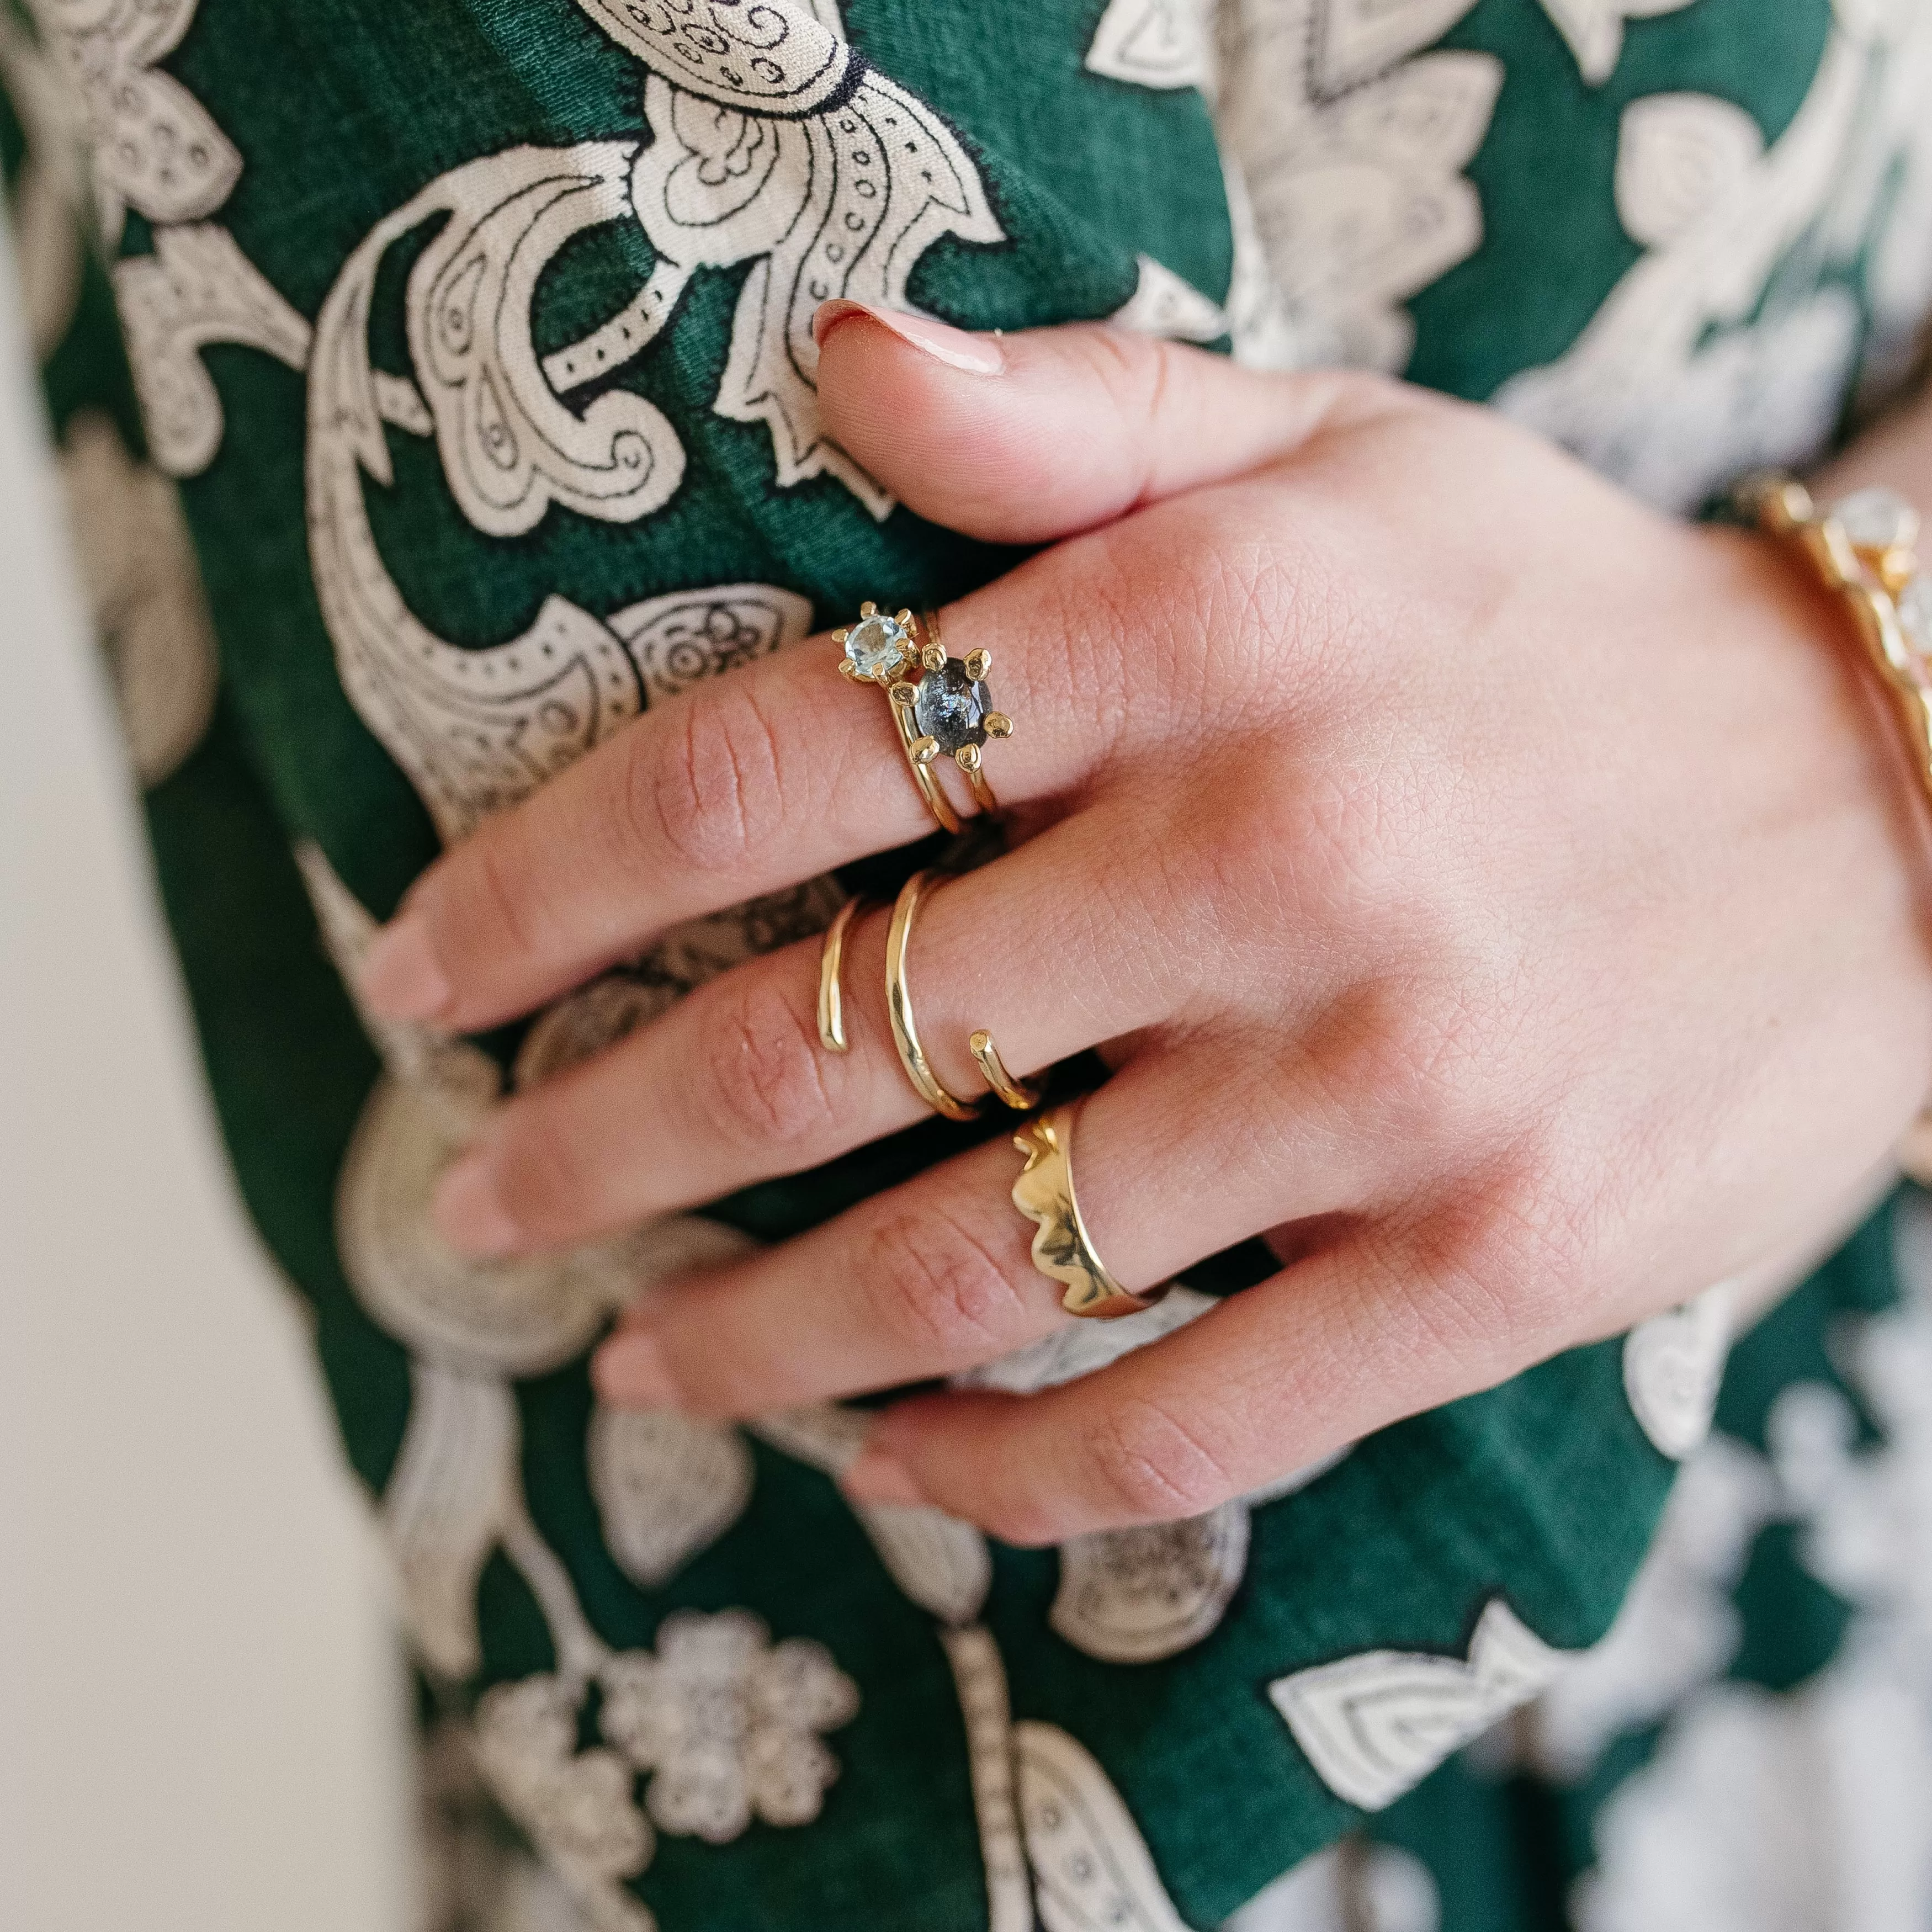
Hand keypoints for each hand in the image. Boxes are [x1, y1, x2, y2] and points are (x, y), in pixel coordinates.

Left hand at [356, 301, 1931, 1543]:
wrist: (1898, 797)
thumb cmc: (1549, 624)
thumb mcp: (1330, 452)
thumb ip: (1071, 411)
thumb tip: (830, 367)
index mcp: (1199, 636)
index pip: (766, 770)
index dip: (547, 888)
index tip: (428, 973)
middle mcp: (1277, 861)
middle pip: (825, 1047)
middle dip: (602, 1150)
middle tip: (476, 1206)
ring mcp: (1389, 1089)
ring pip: (976, 1263)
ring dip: (760, 1339)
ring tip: (643, 1365)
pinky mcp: (1489, 1267)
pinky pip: (1183, 1413)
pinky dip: (999, 1466)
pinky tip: (890, 1456)